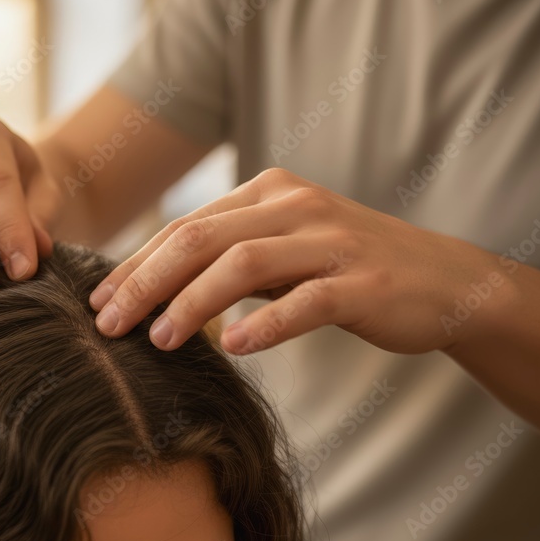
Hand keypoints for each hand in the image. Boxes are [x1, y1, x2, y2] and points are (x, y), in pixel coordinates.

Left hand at [88, 168, 508, 355]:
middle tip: (108, 325)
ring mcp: (331, 241)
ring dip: (191, 303)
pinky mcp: (363, 281)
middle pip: (199, 239)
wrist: (442, 281)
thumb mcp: (280, 251)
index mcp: (266, 194)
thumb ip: (227, 258)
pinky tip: (235, 346)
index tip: (96, 302)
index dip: (135, 265)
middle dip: (144, 282)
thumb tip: (151, 289)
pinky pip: (306, 300)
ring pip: (242, 264)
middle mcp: (294, 206)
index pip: (184, 227)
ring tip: (159, 339)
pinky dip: (267, 323)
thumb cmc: (343, 269)